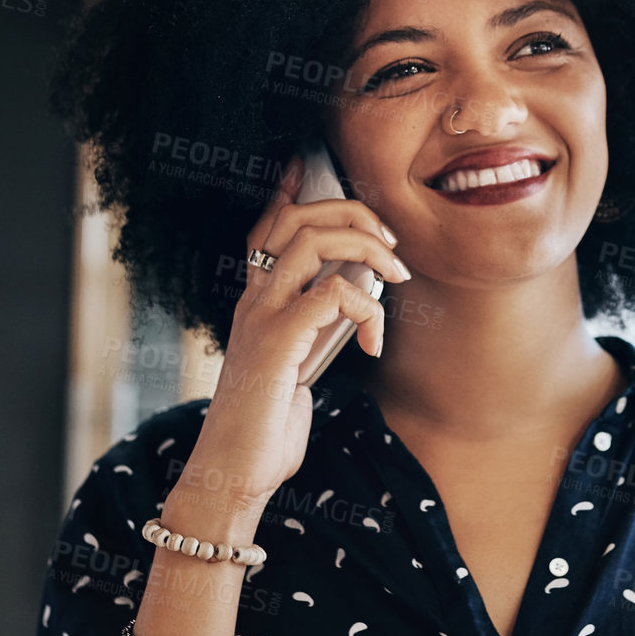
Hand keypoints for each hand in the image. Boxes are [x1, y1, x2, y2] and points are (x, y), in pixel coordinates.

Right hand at [182, 155, 410, 511]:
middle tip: (393, 243)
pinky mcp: (277, 342)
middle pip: (297, 219)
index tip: (306, 164)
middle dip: (354, 215)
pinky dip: (367, 309)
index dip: (287, 191)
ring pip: (312, 242)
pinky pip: (331, 295)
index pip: (265, 228)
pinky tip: (375, 342)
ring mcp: (262, 317)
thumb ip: (316, 329)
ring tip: (397, 277)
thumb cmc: (268, 424)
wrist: (236, 471)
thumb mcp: (297, 365)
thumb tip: (359, 302)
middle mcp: (254, 299)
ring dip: (368, 248)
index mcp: (257, 301)